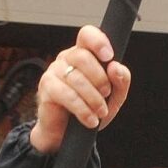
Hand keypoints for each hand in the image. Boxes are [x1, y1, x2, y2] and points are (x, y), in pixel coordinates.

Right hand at [28, 25, 132, 153]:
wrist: (67, 132)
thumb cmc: (89, 108)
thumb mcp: (113, 97)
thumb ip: (120, 81)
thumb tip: (116, 67)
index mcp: (84, 53)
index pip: (87, 35)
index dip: (98, 41)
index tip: (109, 57)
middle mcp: (67, 58)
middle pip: (83, 56)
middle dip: (100, 78)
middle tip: (106, 94)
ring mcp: (54, 71)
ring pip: (76, 78)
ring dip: (94, 98)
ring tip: (100, 112)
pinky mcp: (46, 88)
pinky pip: (67, 95)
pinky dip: (83, 109)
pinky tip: (90, 119)